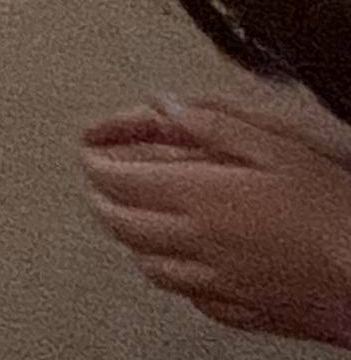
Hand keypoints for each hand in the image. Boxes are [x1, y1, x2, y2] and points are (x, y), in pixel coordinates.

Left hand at [84, 95, 350, 342]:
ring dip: (133, 242)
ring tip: (134, 223)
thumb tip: (167, 106)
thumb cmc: (335, 211)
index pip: (116, 179)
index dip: (96, 159)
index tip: (90, 149)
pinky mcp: (247, 311)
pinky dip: (177, 279)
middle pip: (122, 225)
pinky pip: (193, 299)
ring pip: (150, 267)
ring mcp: (220, 282)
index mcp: (198, 197)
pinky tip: (186, 269)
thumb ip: (212, 124)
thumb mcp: (275, 147)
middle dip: (103, 200)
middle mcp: (197, 243)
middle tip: (101, 184)